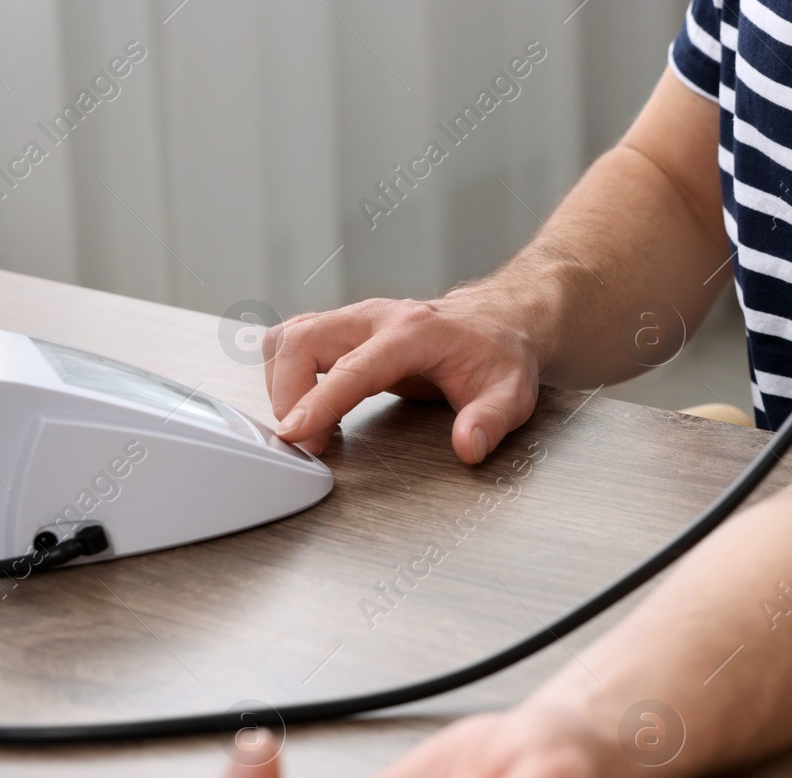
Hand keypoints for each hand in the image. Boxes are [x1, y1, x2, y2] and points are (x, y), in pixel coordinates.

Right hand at [262, 287, 548, 462]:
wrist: (495, 322)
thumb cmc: (497, 355)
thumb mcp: (511, 394)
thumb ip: (490, 420)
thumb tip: (468, 446)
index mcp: (414, 332)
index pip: (354, 366)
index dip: (319, 400)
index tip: (296, 432)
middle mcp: (376, 318)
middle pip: (302, 340)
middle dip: (287, 394)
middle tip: (303, 441)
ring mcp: (355, 319)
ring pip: (289, 336)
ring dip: (281, 383)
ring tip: (305, 426)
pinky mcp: (342, 329)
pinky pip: (292, 341)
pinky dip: (285, 374)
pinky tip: (308, 405)